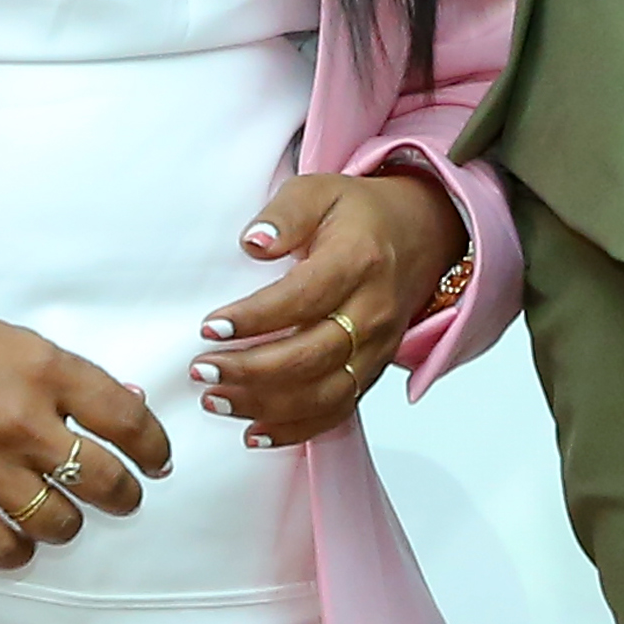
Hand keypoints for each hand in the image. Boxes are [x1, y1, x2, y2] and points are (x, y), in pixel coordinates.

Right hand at [0, 301, 168, 567]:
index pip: (128, 420)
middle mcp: (22, 423)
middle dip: (123, 494)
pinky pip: (3, 549)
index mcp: (46, 373)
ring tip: (62, 514)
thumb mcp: (18, 344)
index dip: (154, 448)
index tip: (157, 461)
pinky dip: (21, 551)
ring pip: (60, 522)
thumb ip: (72, 378)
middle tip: (121, 495)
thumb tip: (127, 404)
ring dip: (69, 523)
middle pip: (105, 480)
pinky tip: (21, 539)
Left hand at [198, 170, 468, 450]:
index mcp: (358, 261)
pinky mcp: (373, 371)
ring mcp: (378, 347)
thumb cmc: (362, 217)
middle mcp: (374, 310)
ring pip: (324, 392)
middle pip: (313, 355)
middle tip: (202, 369)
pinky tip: (254, 433)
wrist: (421, 235)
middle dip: (251, 370)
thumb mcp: (320, 191)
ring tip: (216, 399)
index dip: (255, 317)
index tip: (210, 326)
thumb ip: (284, 214)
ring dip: (266, 404)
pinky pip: (338, 411)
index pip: (304, 297)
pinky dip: (296, 430)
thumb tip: (252, 243)